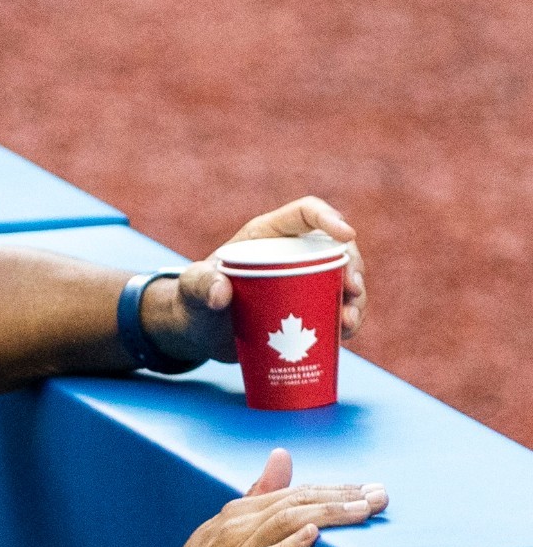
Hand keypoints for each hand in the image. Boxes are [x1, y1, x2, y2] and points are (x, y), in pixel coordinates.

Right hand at [137, 449, 387, 546]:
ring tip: (363, 511)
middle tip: (380, 495)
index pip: (293, 492)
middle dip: (340, 496)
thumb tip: (281, 454)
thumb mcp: (227, 530)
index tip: (368, 489)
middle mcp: (234, 523)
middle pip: (294, 501)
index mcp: (236, 512)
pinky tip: (312, 536)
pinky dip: (289, 545)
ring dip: (328, 514)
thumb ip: (257, 495)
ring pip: (284, 522)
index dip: (332, 488)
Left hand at [148, 196, 367, 363]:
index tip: (346, 235)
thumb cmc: (192, 300)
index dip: (329, 218)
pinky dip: (348, 320)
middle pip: (334, 249)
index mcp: (267, 234)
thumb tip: (221, 293)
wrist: (198, 333)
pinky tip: (345, 332)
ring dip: (356, 299)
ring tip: (349, 320)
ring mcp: (303, 281)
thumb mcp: (192, 289)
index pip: (305, 213)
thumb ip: (200, 284)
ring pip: (343, 281)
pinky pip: (337, 310)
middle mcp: (291, 253)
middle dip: (352, 266)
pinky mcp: (307, 309)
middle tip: (352, 290)